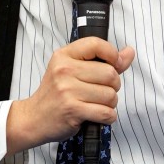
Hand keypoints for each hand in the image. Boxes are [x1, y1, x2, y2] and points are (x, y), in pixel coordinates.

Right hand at [5, 38, 134, 154]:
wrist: (33, 118)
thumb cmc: (57, 93)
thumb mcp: (74, 70)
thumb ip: (104, 61)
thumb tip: (129, 52)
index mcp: (64, 55)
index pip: (96, 44)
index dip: (112, 54)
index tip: (113, 64)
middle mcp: (64, 70)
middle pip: (110, 73)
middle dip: (113, 85)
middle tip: (102, 91)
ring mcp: (67, 91)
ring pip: (110, 95)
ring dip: (110, 103)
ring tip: (96, 104)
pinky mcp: (72, 110)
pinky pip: (106, 113)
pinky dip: (107, 117)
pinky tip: (97, 115)